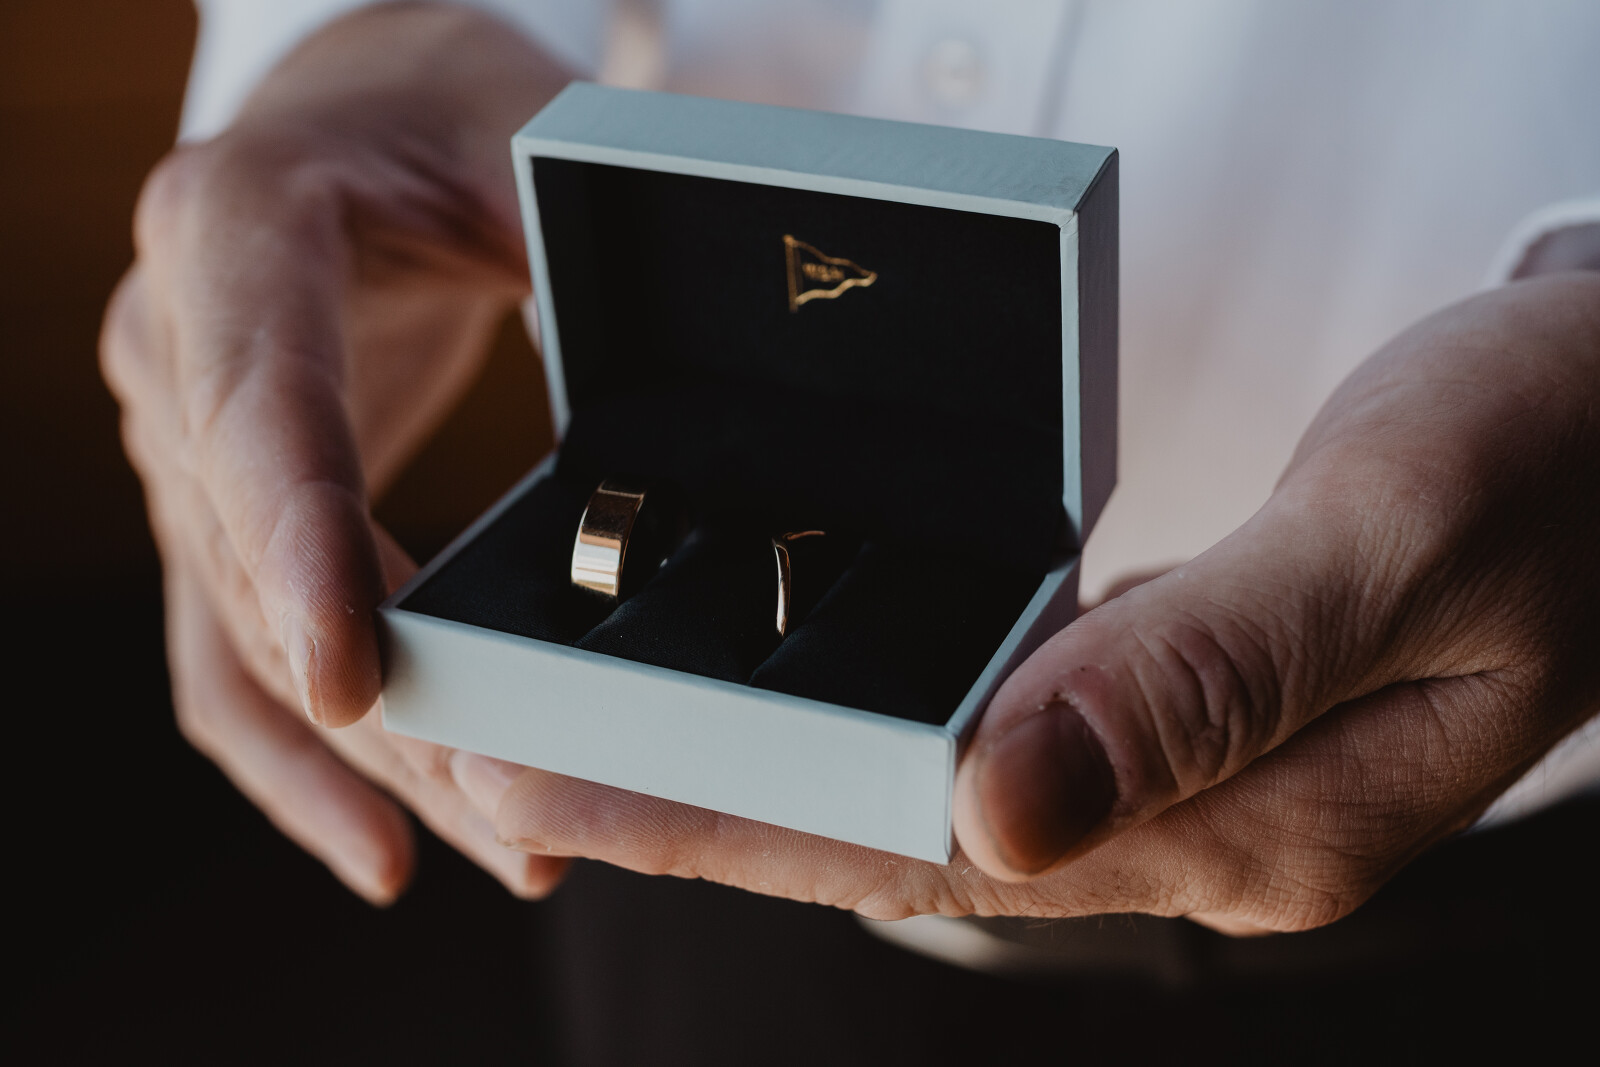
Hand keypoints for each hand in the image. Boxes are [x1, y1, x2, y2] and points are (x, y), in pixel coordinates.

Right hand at [101, 4, 570, 901]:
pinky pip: (226, 656)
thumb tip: (717, 345)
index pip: (259, 399)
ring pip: (246, 638)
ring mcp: (180, 438)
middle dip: (386, 703)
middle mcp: (176, 341)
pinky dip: (297, 765)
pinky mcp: (216, 508)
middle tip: (518, 813)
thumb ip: (573, 223)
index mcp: (239, 229)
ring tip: (505, 855)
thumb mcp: (524, 128)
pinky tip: (383, 847)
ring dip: (368, 764)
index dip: (302, 539)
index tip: (362, 679)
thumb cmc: (445, 110)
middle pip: (258, 559)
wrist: (361, 112)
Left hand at [469, 272, 1599, 931]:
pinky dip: (857, 740)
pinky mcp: (1172, 721)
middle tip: (513, 778)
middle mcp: (1202, 832)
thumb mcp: (1397, 529)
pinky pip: (976, 749)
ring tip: (595, 758)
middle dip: (701, 816)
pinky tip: (779, 722)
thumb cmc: (1546, 447)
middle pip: (905, 846)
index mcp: (1255, 822)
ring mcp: (1186, 786)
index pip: (942, 847)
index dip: (745, 821)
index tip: (572, 787)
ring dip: (761, 782)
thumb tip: (1001, 803)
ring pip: (927, 806)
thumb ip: (1207, 670)